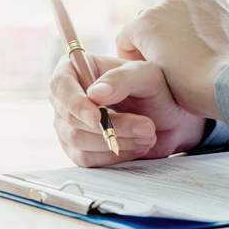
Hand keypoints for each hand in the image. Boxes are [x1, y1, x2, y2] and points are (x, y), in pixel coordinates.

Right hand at [49, 53, 206, 166]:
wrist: (168, 118)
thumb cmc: (155, 89)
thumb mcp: (146, 76)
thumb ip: (121, 80)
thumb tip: (94, 94)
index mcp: (75, 69)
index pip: (60, 85)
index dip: (74, 102)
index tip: (96, 118)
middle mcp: (66, 97)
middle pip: (70, 118)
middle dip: (110, 126)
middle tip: (147, 127)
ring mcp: (67, 125)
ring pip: (78, 140)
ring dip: (115, 141)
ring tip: (147, 135)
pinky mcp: (77, 148)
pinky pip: (85, 159)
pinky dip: (112, 156)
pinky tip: (135, 146)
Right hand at [116, 0, 228, 119]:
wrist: (227, 83)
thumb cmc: (188, 87)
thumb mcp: (151, 76)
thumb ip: (144, 56)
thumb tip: (151, 48)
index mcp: (143, 22)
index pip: (126, 38)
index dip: (132, 58)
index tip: (145, 69)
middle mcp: (164, 3)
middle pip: (152, 23)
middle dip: (157, 39)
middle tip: (170, 62)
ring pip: (177, 13)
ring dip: (179, 28)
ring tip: (192, 52)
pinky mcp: (215, 1)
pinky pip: (200, 9)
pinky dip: (201, 22)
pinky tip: (208, 41)